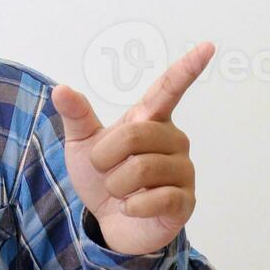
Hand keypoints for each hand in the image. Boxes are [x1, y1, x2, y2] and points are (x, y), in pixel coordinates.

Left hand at [52, 41, 214, 255]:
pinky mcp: (185, 201)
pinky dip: (132, 205)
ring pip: (141, 169)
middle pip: (135, 135)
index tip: (208, 46)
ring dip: (116, 185)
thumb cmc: (102, 178)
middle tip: (104, 171)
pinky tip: (131, 208)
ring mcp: (183, 170)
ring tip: (120, 191)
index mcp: (151, 120)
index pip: (170, 89)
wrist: (110, 223)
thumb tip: (61, 89)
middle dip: (105, 157)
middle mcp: (174, 140)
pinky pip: (155, 198)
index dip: (187, 68)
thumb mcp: (82, 145)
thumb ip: (76, 116)